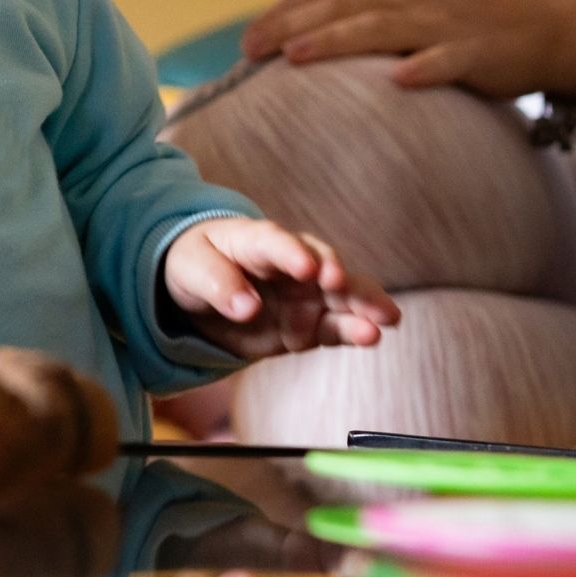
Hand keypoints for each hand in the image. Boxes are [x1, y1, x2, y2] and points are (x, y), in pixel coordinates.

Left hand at [162, 219, 398, 359]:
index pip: (276, 244)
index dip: (293, 254)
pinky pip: (335, 328)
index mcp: (257, 240)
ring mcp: (305, 294)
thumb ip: (216, 284)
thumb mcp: (190, 268)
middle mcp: (291, 263)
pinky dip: (353, 332)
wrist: (201, 288)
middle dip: (339, 277)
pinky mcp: (309, 324)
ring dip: (362, 306)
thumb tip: (247, 307)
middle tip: (347, 287)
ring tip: (385, 320)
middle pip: (322, 265)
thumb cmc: (195, 264)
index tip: (308, 268)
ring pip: (340, 297)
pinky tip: (373, 336)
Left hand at [239, 0, 575, 98]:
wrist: (552, 30)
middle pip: (340, 7)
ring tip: (296, 56)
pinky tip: (400, 80)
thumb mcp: (414, 12)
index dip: (283, 12)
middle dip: (290, 26)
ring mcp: (444, 24)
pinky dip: (424, 67)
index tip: (247, 38)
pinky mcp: (478, 52)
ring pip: (380, 28)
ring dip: (336, 40)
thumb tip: (308, 40)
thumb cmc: (472, 27)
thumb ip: (368, 18)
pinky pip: (447, 59)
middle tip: (249, 50)